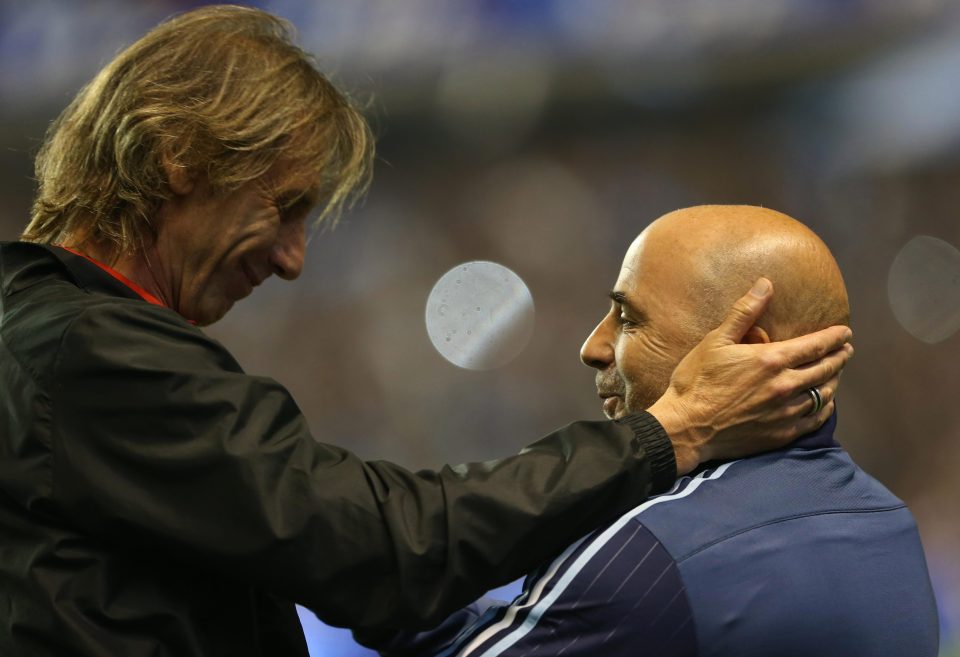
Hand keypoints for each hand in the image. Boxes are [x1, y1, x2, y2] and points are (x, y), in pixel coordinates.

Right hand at [647, 278, 852, 474]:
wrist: (687, 427)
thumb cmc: (697, 381)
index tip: (845, 332)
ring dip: (834, 380)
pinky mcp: (782, 434)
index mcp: (771, 360)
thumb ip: (744, 312)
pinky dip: (825, 408)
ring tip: (836, 373)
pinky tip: (825, 403)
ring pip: (824, 394)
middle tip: (846, 350)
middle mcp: (785, 386)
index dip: (834, 337)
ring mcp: (786, 412)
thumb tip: (766, 284)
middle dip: (840, 357)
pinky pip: (815, 419)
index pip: (816, 345)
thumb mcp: (716, 341)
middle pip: (825, 368)